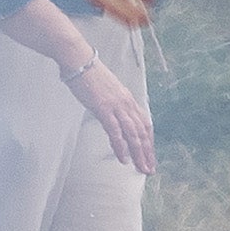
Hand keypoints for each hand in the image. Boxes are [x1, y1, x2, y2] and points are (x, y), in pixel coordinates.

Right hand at [64, 45, 155, 176]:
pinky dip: (121, 147)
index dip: (149, 142)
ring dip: (138, 153)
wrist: (79, 61)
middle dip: (147, 153)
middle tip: (149, 169)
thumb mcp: (108, 90)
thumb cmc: (90, 75)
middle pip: (142, 132)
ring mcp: (116, 106)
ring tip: (140, 168)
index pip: (145, 124)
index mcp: (129, 99)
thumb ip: (114, 103)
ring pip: (133, 134)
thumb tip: (114, 115)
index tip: (150, 156)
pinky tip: (123, 158)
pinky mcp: (104, 109)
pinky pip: (116, 132)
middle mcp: (127, 103)